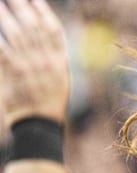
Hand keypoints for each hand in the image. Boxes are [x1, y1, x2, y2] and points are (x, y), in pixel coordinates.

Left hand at [0, 0, 68, 126]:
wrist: (39, 125)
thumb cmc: (48, 106)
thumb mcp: (60, 82)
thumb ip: (53, 62)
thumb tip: (46, 45)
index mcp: (60, 62)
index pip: (54, 31)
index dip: (45, 13)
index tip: (36, 1)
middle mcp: (46, 60)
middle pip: (34, 26)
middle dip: (24, 7)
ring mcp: (30, 64)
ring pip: (17, 32)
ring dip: (7, 14)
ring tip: (1, 3)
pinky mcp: (12, 71)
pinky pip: (3, 46)